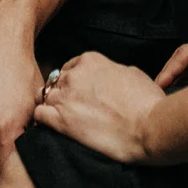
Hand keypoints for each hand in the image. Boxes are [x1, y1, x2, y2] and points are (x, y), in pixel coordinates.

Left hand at [32, 52, 163, 164]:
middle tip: (75, 110)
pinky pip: (38, 115)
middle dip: (63, 94)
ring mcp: (65, 97)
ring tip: (64, 121)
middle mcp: (74, 75)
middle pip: (56, 82)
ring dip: (52, 107)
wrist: (149, 126)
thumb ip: (112, 71)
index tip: (81, 94)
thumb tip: (108, 77)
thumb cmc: (146, 102)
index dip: (74, 82)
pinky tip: (54, 128)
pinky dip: (42, 121)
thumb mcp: (132, 73)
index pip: (70, 67)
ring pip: (44, 97)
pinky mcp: (61, 121)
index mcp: (91, 60)